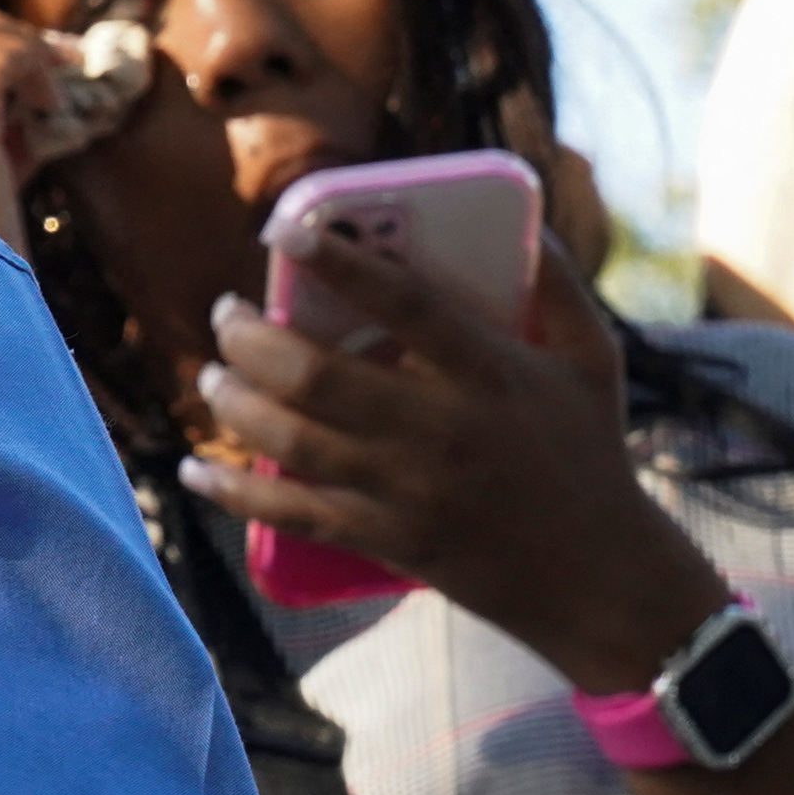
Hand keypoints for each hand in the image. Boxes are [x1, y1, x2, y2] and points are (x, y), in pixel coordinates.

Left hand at [174, 230, 731, 695]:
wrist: (599, 578)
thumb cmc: (590, 456)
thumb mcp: (593, 362)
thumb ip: (558, 287)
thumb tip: (524, 216)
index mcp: (489, 373)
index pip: (404, 304)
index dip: (340, 262)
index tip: (285, 230)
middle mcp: (439, 429)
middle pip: (316, 376)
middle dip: (251, 339)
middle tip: (225, 314)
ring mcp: (406, 489)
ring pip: (291, 440)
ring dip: (234, 402)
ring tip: (213, 374)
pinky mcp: (386, 539)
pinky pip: (293, 512)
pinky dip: (235, 492)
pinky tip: (194, 472)